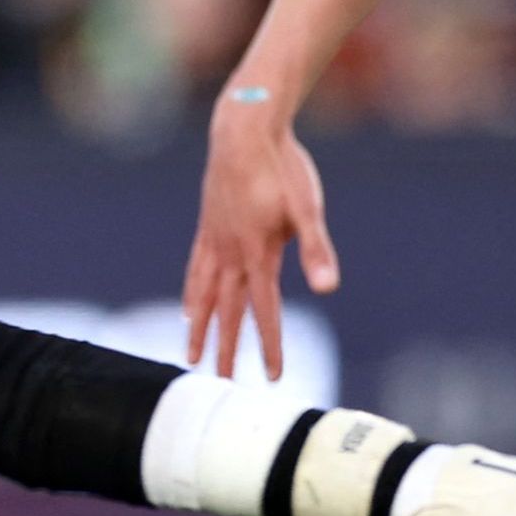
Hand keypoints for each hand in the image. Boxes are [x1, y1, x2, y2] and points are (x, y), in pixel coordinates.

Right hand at [183, 92, 334, 378]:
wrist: (245, 130)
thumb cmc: (283, 167)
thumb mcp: (308, 209)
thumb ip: (317, 250)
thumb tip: (327, 288)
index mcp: (258, 254)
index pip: (264, 311)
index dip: (268, 344)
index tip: (271, 376)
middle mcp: (230, 254)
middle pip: (225, 313)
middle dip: (225, 350)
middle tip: (221, 384)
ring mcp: (214, 242)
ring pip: (203, 296)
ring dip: (199, 329)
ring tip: (190, 356)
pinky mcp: (208, 228)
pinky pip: (195, 271)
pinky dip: (190, 295)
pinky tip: (188, 306)